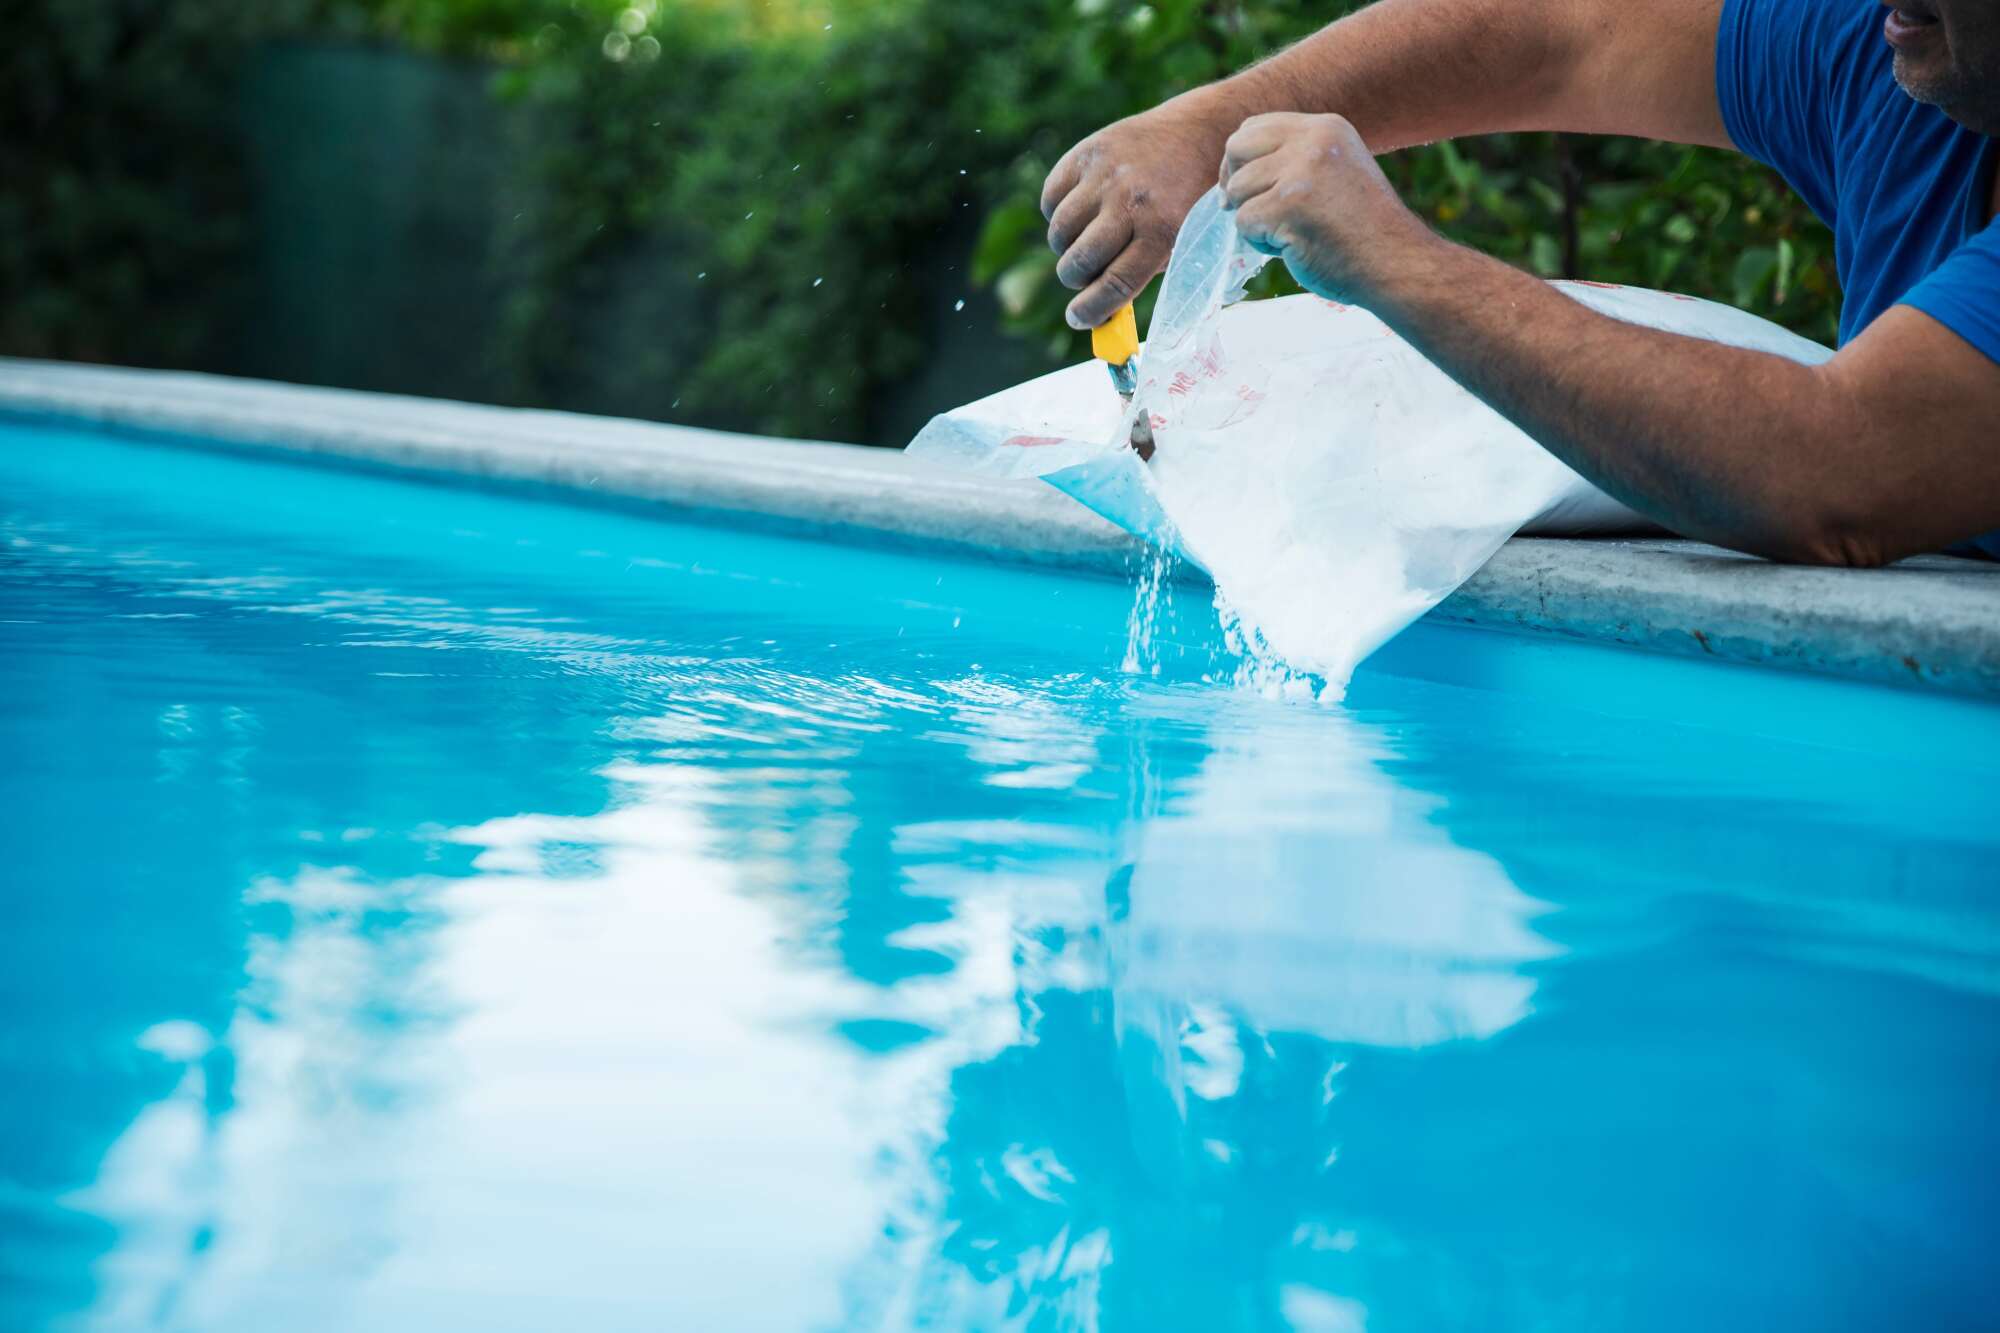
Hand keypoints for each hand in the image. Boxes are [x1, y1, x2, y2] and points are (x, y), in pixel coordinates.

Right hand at [1042, 93, 1238, 329]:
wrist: (1199, 133)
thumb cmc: (1189, 199)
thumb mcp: (1180, 239)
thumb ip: (1141, 272)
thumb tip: (1099, 310)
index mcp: (1162, 230)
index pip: (1114, 285)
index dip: (1090, 311)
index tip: (1078, 318)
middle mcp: (1131, 202)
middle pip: (1079, 262)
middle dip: (1075, 279)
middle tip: (1084, 276)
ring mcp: (1105, 175)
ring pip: (1059, 233)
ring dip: (1065, 248)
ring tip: (1084, 241)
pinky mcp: (1086, 153)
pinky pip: (1050, 200)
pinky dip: (1057, 214)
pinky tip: (1080, 212)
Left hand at [1219, 112, 1440, 306]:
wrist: (1395, 264)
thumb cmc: (1362, 230)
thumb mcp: (1334, 172)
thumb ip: (1295, 160)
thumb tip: (1233, 168)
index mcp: (1325, 128)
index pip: (1255, 126)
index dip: (1241, 159)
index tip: (1247, 188)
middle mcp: (1314, 139)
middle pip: (1236, 147)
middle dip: (1235, 182)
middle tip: (1254, 211)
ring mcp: (1301, 170)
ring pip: (1236, 189)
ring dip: (1254, 219)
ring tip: (1291, 233)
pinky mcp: (1288, 204)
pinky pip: (1244, 222)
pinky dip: (1260, 243)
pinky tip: (1294, 247)